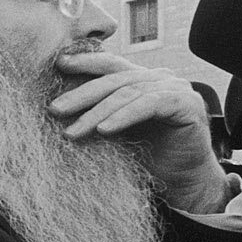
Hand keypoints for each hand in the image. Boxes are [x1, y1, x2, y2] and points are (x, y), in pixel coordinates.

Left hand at [48, 52, 228, 213]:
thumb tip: (55, 106)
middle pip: (114, 80)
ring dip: (97, 112)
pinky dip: (124, 116)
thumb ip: (96, 112)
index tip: (58, 63)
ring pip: (128, 93)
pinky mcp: (187, 104)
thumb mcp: (113, 129)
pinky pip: (149, 104)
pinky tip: (104, 130)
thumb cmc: (145, 156)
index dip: (84, 61)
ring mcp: (176, 88)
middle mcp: (160, 78)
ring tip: (73, 131)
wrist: (182, 181)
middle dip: (81, 95)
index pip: (110, 64)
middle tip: (55, 110)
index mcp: (142, 79)